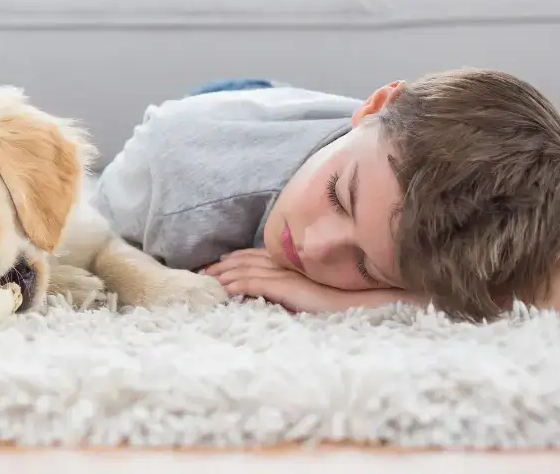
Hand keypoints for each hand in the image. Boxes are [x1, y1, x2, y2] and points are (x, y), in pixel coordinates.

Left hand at [203, 248, 406, 313]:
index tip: (211, 267)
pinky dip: (234, 286)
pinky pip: (253, 284)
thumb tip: (262, 297)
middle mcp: (283, 263)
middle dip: (217, 266)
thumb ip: (286, 289)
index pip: (250, 256)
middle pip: (242, 260)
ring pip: (243, 270)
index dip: (229, 260)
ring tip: (202, 281)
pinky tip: (221, 291)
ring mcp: (285, 273)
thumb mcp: (305, 293)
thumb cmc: (337, 301)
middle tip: (197, 273)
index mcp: (287, 262)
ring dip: (220, 275)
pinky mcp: (286, 286)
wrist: (362, 303)